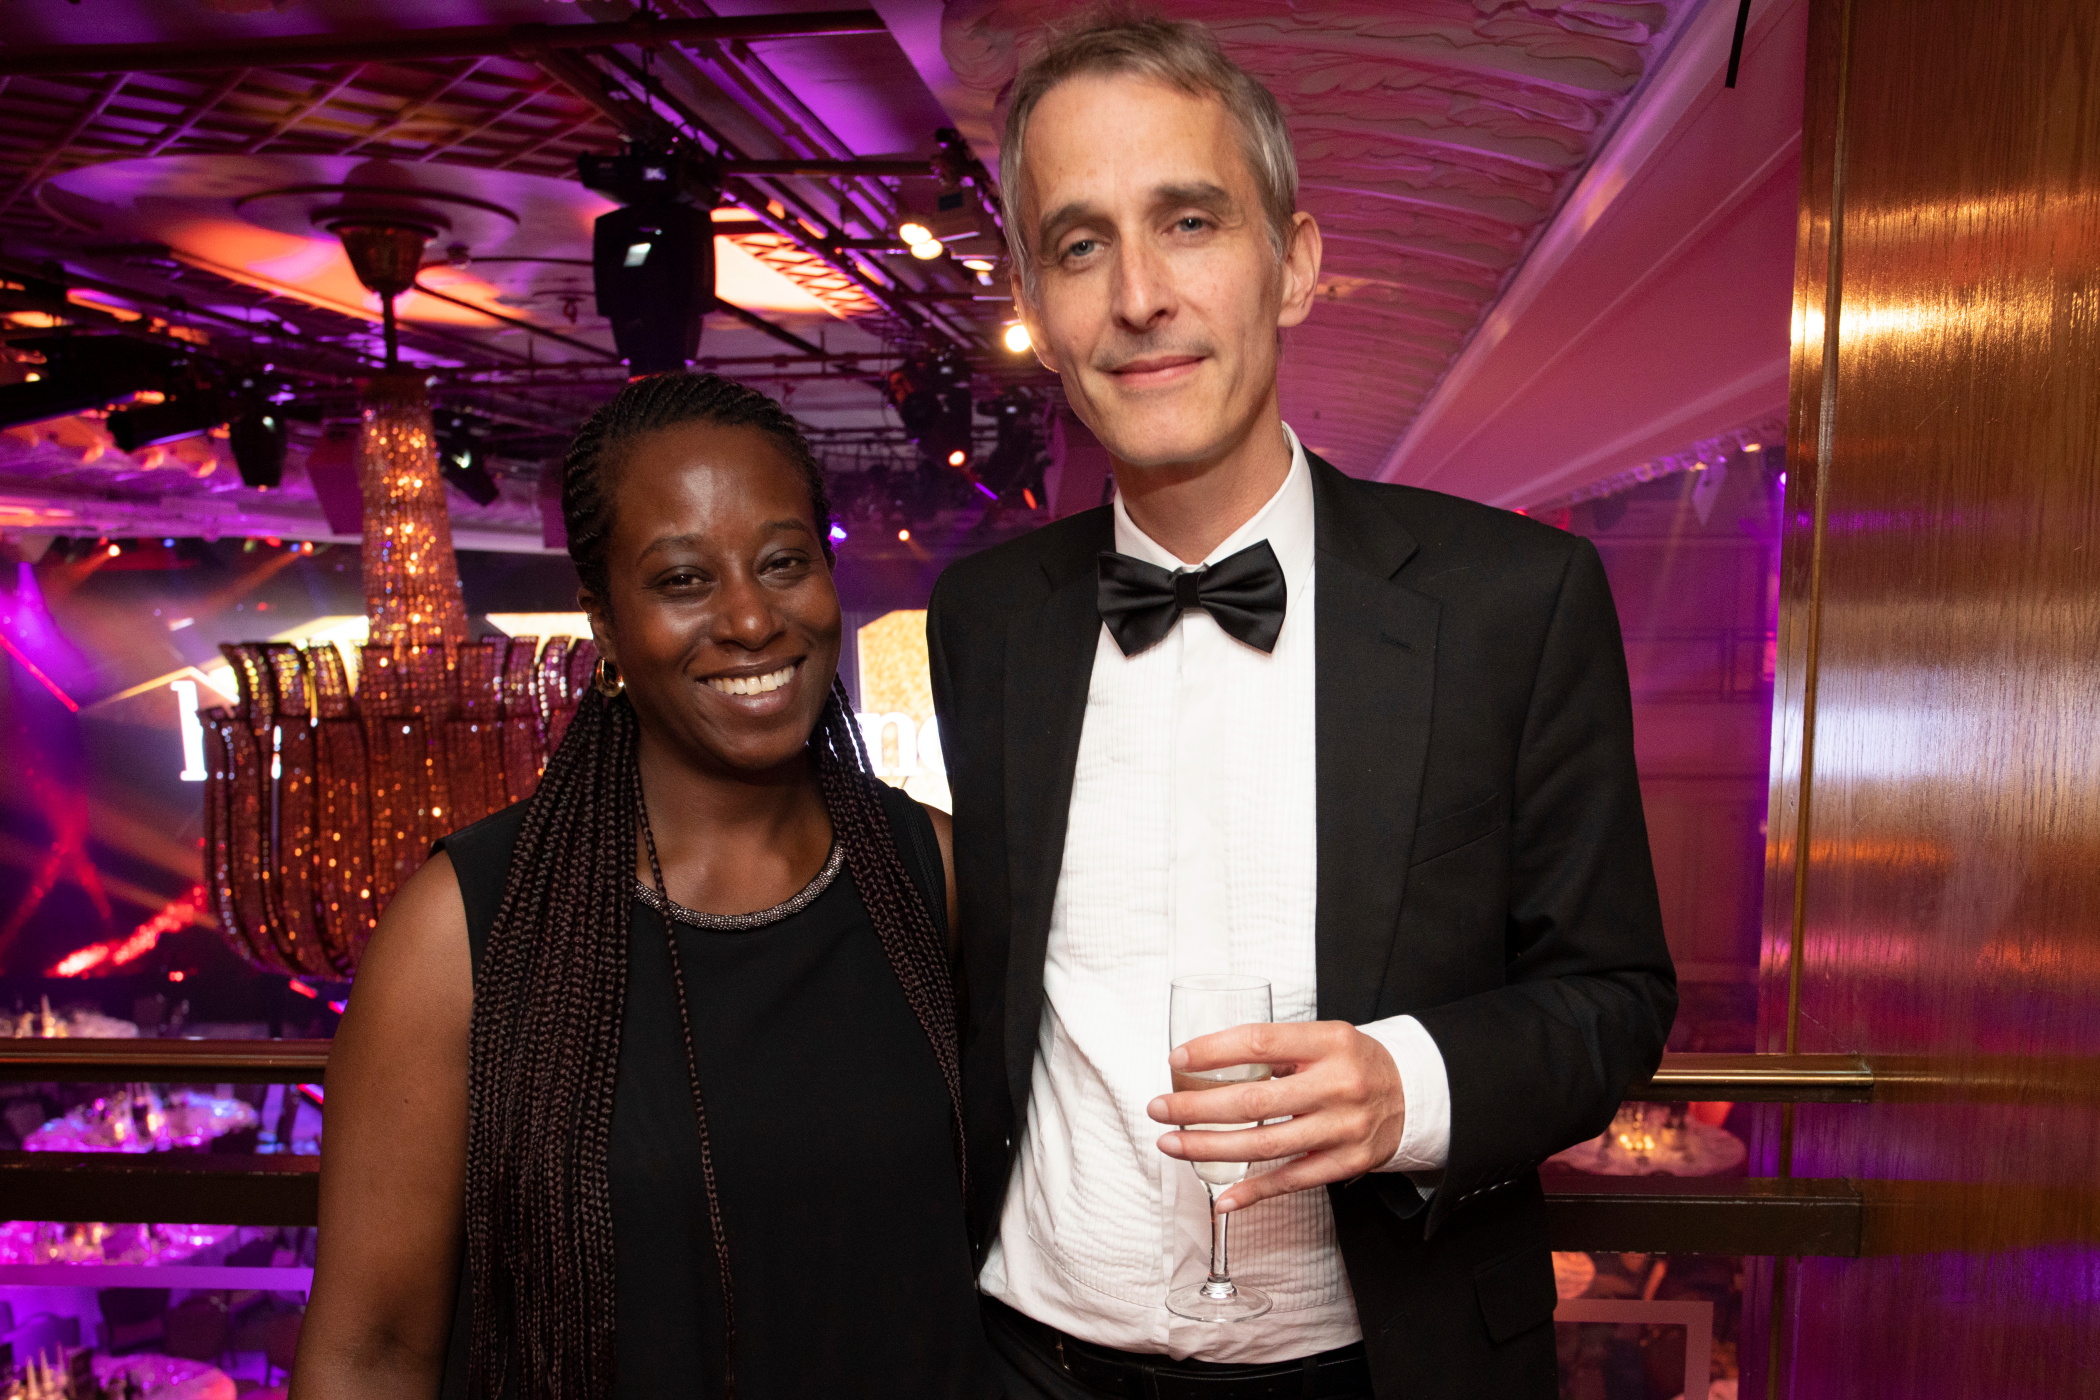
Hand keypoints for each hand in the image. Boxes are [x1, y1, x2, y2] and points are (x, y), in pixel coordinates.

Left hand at [1146, 1020, 1404, 1213]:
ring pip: (1266, 1145)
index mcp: (1330, 1043)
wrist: (1411, 1094)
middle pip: (1255, 1101)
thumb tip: (1205, 1062)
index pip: (1261, 1042)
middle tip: (1160, 1108)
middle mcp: (1338, 1085)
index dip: (1213, 1051)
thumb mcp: (1324, 1038)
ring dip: (1211, 1149)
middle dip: (1197, 1107)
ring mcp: (1344, 1128)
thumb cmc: (1353, 1063)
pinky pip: (1291, 1181)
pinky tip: (1222, 1197)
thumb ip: (1277, 1049)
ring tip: (1173, 1144)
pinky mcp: (1346, 1163)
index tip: (1177, 1059)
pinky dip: (1254, 1192)